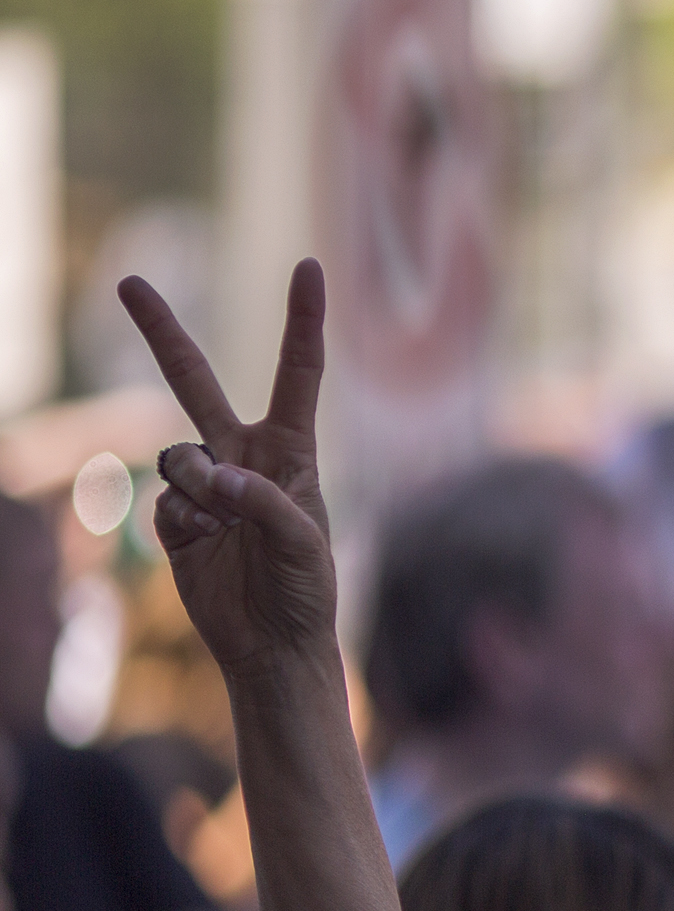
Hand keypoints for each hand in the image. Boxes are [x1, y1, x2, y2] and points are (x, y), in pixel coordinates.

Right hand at [130, 263, 336, 674]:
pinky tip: (206, 549)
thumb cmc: (306, 591)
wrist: (273, 644)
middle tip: (128, 282)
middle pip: (194, 381)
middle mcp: (244, 456)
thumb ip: (263, 503)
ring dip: (196, 489)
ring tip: (225, 528)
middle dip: (162, 333)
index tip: (308, 266)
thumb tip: (211, 475)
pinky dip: (182, 525)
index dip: (301, 320)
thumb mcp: (303, 545)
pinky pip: (163, 503)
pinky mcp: (174, 518)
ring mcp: (204, 485)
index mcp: (292, 450)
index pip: (297, 373)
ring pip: (176, 455)